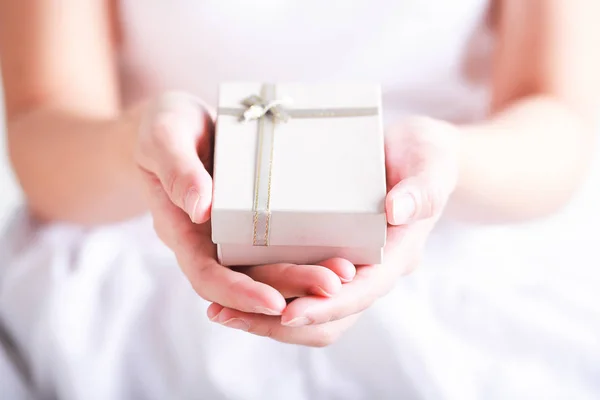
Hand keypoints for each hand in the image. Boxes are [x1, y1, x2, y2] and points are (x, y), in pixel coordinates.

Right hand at [134, 92, 354, 315]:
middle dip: (290, 287)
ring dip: (305, 275)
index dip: (239, 294)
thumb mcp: (164, 137)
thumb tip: (201, 209)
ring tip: (345, 272)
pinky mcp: (255, 218)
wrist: (180, 121)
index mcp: (182, 232)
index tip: (275, 303)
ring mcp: (234, 232)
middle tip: (333, 284)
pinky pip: (280, 242)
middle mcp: (210, 241)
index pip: (208, 278)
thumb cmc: (165, 126)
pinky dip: (308, 250)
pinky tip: (338, 248)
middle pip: (249, 279)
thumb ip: (177, 170)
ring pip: (269, 266)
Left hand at [207, 117, 459, 346]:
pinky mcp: (328, 255)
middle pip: (330, 316)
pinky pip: (298, 286)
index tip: (288, 314)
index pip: (362, 293)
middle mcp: (370, 270)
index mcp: (396, 255)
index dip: (326, 306)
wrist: (415, 154)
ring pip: (309, 309)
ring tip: (219, 311)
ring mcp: (348, 266)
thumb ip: (420, 188)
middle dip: (280, 323)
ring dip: (265, 316)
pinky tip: (231, 287)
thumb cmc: (424, 156)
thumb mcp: (430, 163)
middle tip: (229, 316)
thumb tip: (397, 212)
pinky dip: (266, 293)